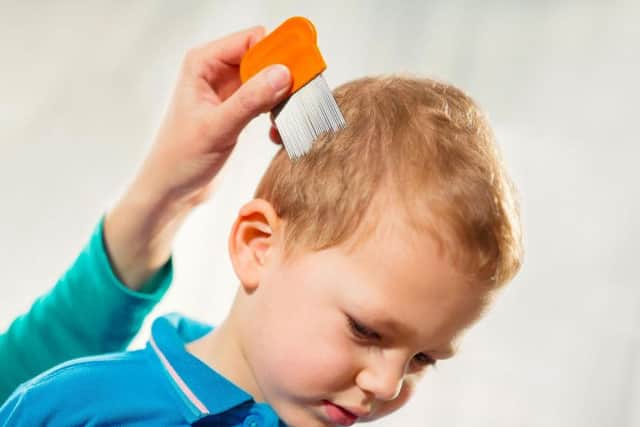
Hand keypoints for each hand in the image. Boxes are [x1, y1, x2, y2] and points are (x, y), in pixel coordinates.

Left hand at [104, 26, 291, 288]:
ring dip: (282, 100)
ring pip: (269, 81)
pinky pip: (267, 101)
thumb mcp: (218, 128)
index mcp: (203, 63)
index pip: (251, 40)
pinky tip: (275, 134)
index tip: (297, 75)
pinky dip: (276, 114)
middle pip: (264, 58)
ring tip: (283, 124)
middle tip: (297, 102)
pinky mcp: (238, 108)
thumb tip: (282, 74)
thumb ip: (250, 100)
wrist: (172, 189)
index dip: (277, 53)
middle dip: (284, 79)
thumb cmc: (181, 159)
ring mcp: (229, 90)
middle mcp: (216, 70)